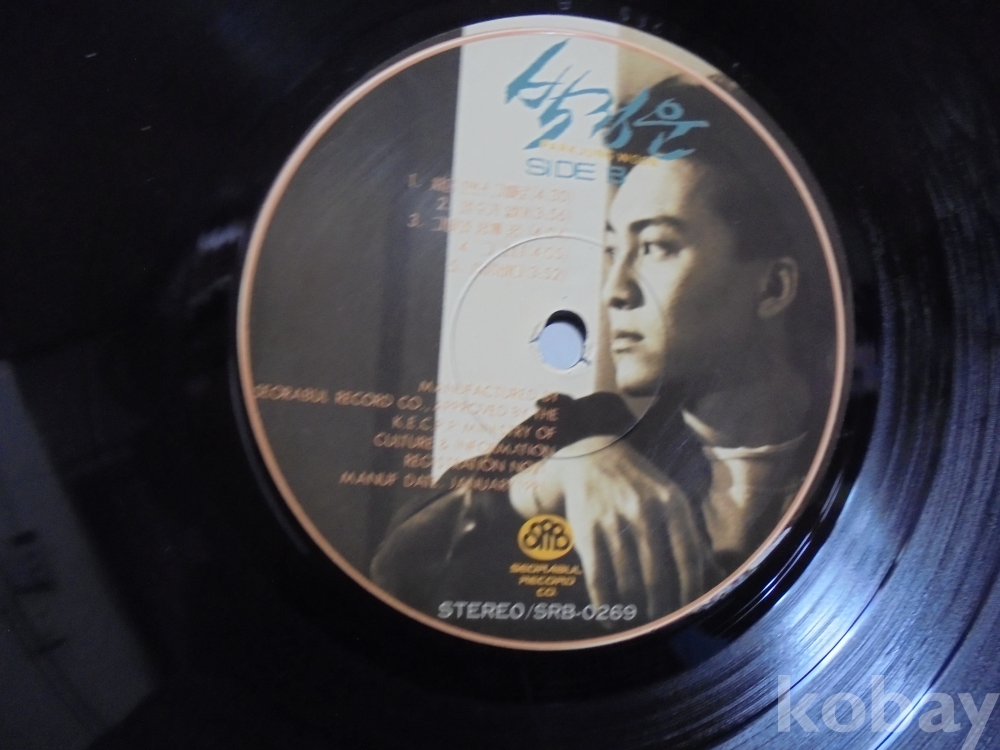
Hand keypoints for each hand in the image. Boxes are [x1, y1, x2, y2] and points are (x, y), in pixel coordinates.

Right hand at [510, 437, 716, 618]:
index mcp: (672, 503)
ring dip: (633, 609)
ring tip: (637, 623)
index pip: (689, 557)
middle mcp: (644, 511)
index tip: (689, 611)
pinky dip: (604, 604)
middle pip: (657, 575)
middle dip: (661, 607)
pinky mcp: (587, 530)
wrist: (591, 457)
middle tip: (661, 623)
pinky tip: (608, 619)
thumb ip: (691, 535)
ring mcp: (614, 521)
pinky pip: (599, 577)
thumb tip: (716, 575)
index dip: (691, 590)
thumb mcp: (670, 498)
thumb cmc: (638, 485)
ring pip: (628, 581)